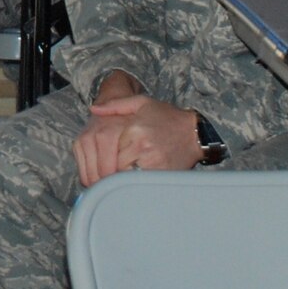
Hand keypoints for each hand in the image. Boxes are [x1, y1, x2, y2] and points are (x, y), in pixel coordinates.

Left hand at [74, 95, 202, 185]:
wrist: (194, 132)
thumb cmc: (165, 116)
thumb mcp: (141, 103)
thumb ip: (115, 105)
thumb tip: (93, 109)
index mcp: (134, 130)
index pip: (109, 150)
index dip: (106, 155)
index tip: (108, 155)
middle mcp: (142, 147)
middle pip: (116, 167)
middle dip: (113, 169)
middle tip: (115, 167)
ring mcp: (154, 163)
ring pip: (127, 178)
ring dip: (124, 178)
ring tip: (128, 171)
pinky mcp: (162, 175)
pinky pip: (142, 184)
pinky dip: (138, 184)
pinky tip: (138, 178)